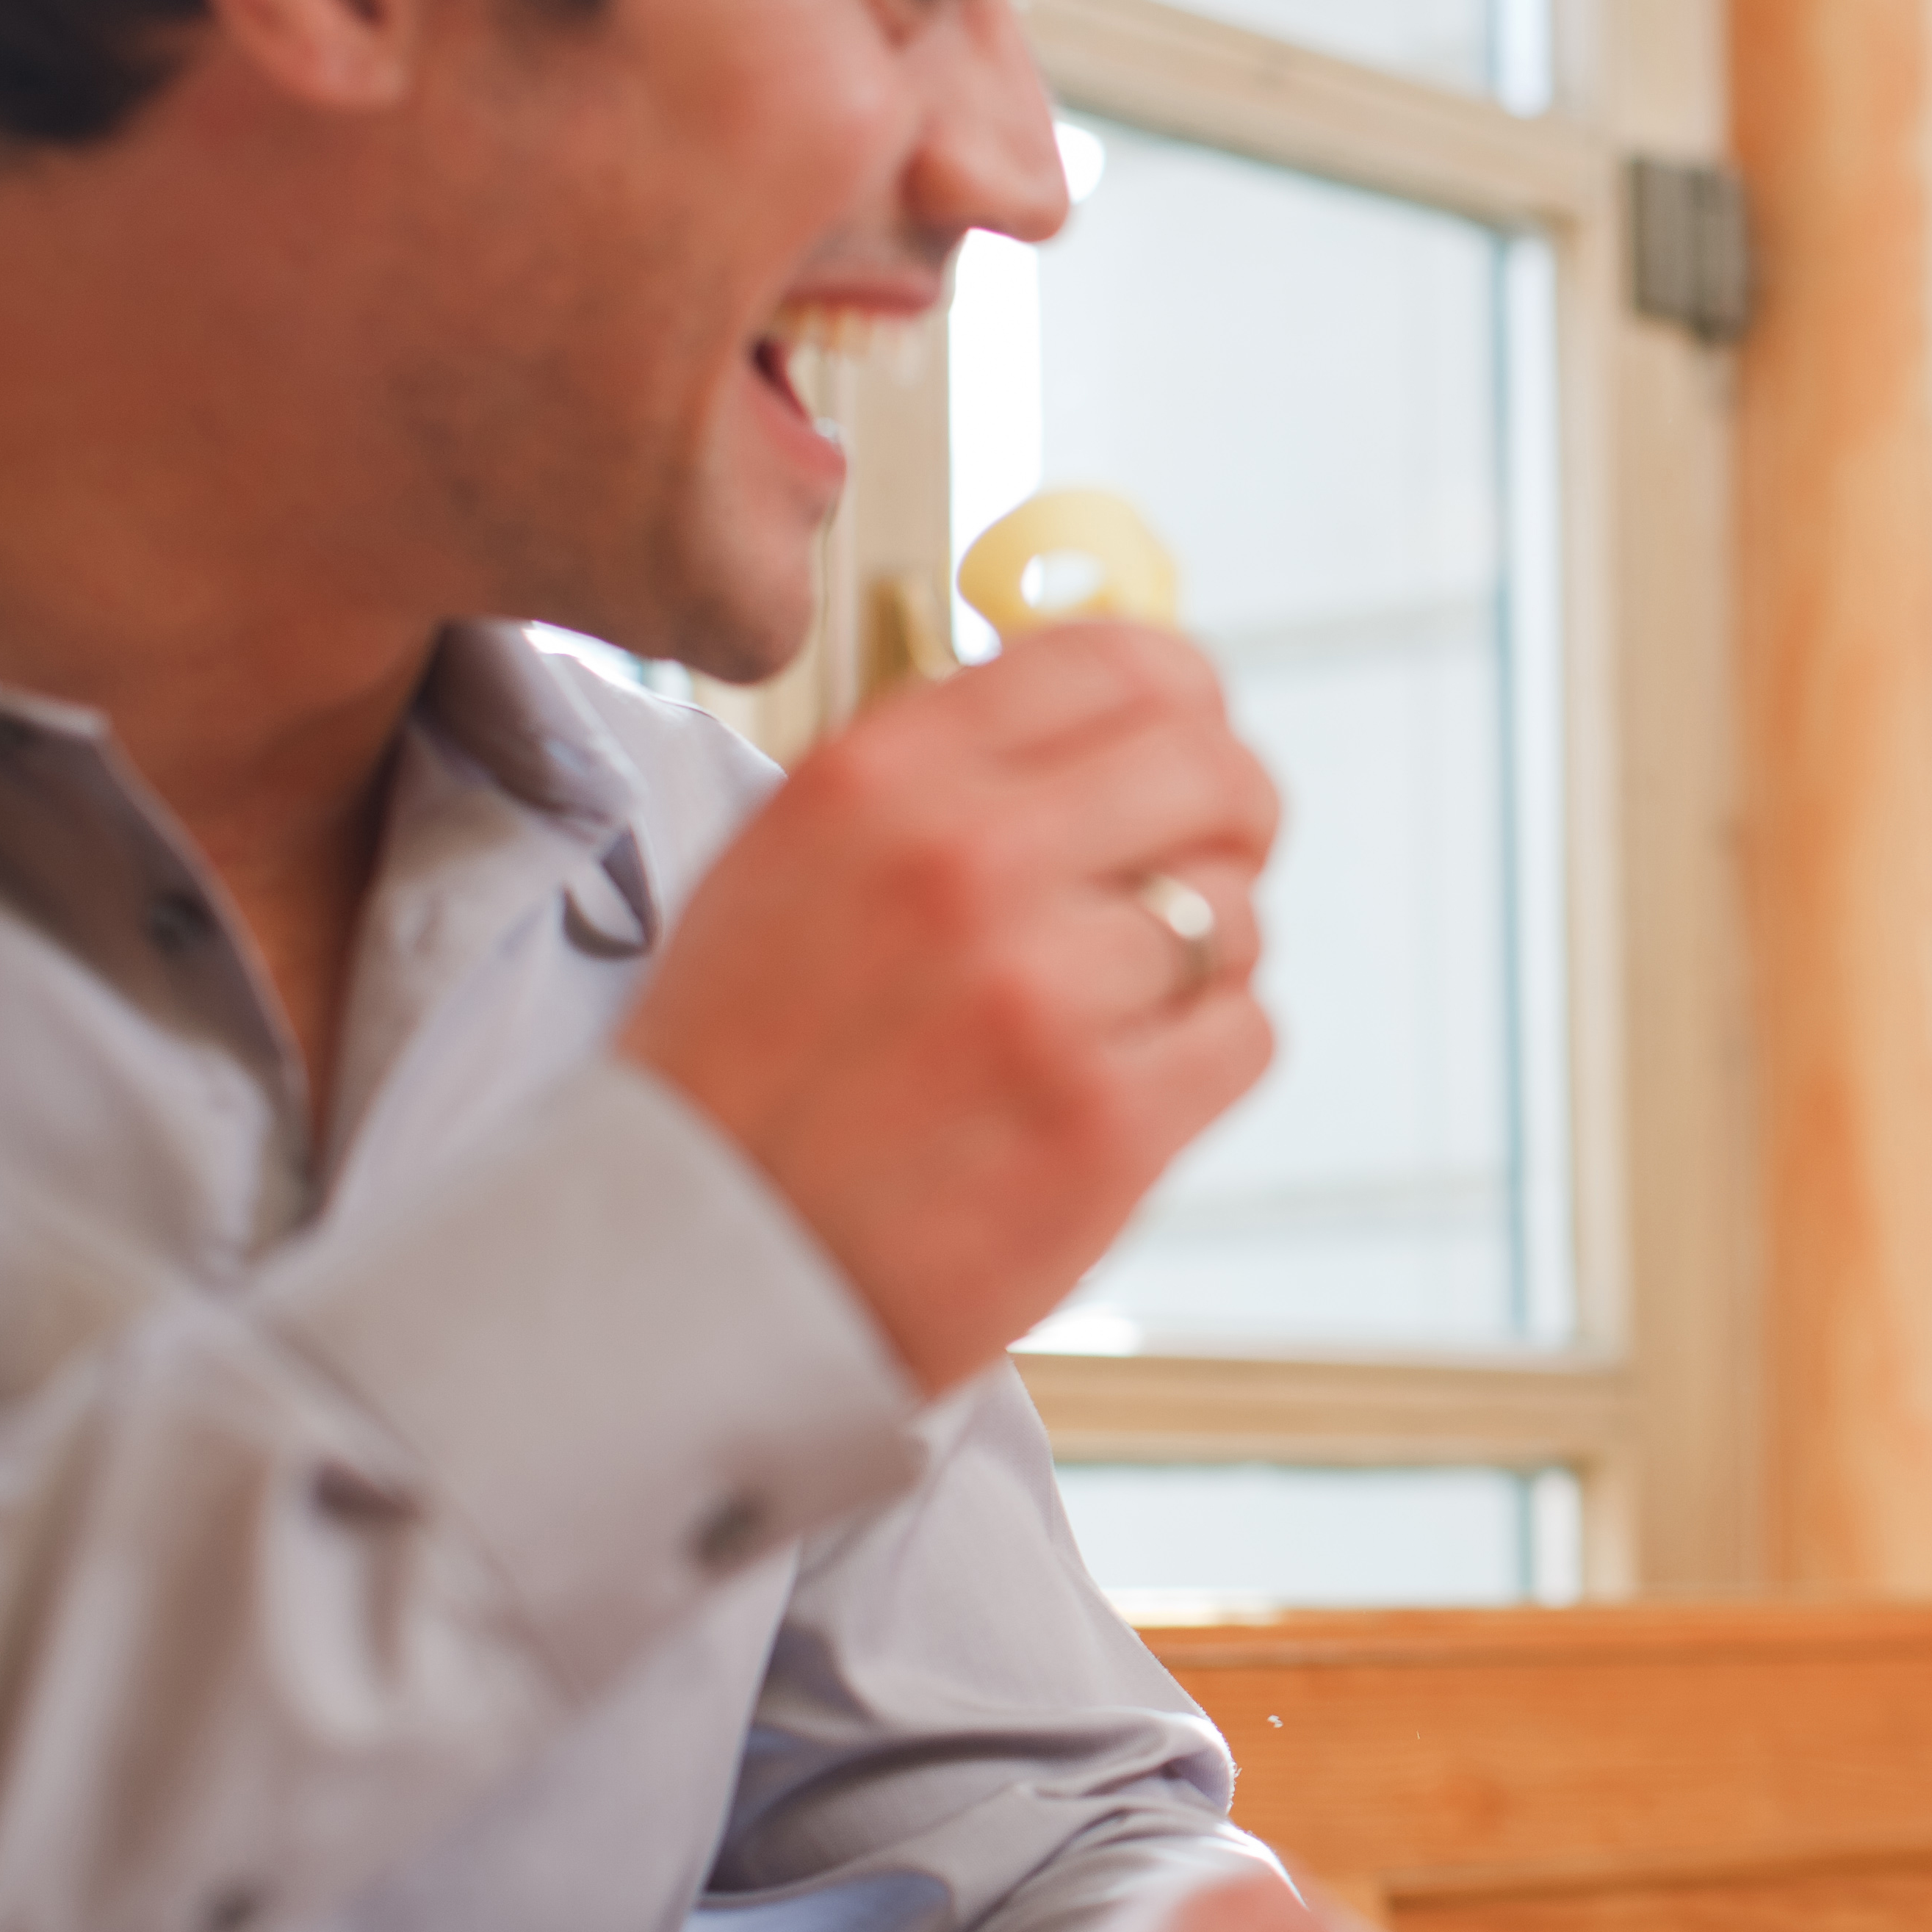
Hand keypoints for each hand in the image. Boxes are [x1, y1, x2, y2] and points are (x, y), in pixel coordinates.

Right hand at [619, 624, 1280, 1392]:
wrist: (688, 1269)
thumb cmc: (743, 1066)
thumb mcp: (793, 858)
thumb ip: (944, 770)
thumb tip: (1108, 715)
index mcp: (882, 780)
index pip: (1117, 662)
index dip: (1184, 700)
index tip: (1188, 739)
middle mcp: (967, 866)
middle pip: (1215, 773)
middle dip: (1235, 817)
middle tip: (1211, 861)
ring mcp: (1044, 998)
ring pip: (1235, 916)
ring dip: (1198, 961)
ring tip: (1101, 1013)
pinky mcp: (1106, 1125)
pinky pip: (1243, 1035)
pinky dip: (1203, 1058)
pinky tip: (1115, 1085)